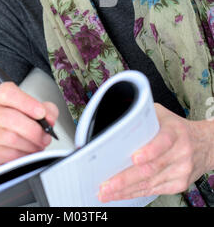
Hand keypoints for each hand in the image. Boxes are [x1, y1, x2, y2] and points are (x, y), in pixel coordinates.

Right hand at [0, 82, 58, 171]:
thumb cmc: (13, 122)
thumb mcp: (30, 109)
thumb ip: (45, 109)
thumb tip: (49, 119)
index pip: (8, 93)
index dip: (27, 103)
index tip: (42, 113)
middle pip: (10, 118)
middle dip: (34, 130)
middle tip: (46, 136)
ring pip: (11, 138)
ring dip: (31, 144)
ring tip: (38, 145)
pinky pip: (8, 154)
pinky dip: (23, 155)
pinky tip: (27, 152)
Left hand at [98, 103, 213, 202]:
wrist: (205, 145)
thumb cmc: (177, 128)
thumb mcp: (163, 115)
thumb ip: (143, 115)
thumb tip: (118, 119)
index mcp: (175, 132)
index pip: (163, 141)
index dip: (149, 151)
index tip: (135, 158)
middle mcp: (180, 152)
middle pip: (152, 168)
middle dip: (126, 178)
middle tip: (107, 184)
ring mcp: (180, 171)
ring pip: (150, 183)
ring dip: (126, 190)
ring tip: (107, 192)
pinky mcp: (179, 184)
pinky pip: (154, 191)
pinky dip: (135, 194)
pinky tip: (121, 195)